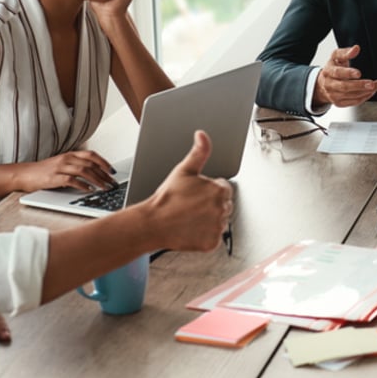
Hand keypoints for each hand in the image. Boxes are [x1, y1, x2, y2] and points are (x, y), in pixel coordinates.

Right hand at [19, 150, 117, 191]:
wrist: (24, 174)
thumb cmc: (43, 172)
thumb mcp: (61, 164)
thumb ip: (75, 166)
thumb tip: (94, 174)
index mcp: (70, 154)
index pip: (92, 155)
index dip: (104, 162)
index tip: (113, 171)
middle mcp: (66, 159)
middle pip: (91, 164)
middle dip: (104, 174)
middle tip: (113, 183)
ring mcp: (60, 167)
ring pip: (84, 171)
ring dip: (97, 180)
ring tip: (105, 187)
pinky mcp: (54, 178)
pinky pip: (72, 180)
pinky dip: (83, 185)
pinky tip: (89, 190)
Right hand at [148, 130, 232, 251]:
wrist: (152, 223)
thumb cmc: (167, 197)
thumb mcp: (184, 170)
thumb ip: (199, 152)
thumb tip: (202, 135)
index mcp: (219, 190)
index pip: (223, 189)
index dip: (207, 190)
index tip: (194, 194)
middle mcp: (222, 209)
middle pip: (223, 205)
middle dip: (210, 205)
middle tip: (190, 206)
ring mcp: (218, 227)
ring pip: (219, 221)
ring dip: (208, 220)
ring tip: (189, 217)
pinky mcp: (212, 243)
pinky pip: (213, 237)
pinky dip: (204, 235)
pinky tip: (191, 229)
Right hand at [312, 45, 376, 107]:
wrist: (322, 84)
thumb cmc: (332, 68)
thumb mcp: (336, 57)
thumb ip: (346, 52)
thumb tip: (356, 48)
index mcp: (328, 71)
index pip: (337, 73)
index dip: (348, 73)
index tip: (358, 73)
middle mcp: (329, 84)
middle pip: (344, 86)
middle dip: (359, 85)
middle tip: (372, 84)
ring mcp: (333, 95)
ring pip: (350, 96)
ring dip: (365, 92)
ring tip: (376, 86)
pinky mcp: (339, 103)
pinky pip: (353, 102)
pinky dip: (363, 97)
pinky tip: (370, 92)